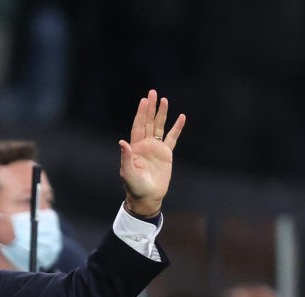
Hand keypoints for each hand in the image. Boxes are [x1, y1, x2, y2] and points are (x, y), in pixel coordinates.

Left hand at [119, 89, 185, 216]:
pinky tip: (181, 117)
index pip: (138, 126)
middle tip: (153, 92)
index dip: (141, 113)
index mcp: (135, 147)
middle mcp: (145, 145)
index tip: (144, 100)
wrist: (147, 197)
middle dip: (150, 108)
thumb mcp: (128, 173)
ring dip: (162, 114)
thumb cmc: (134, 187)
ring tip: (164, 100)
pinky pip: (172, 138)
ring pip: (159, 127)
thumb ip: (126, 157)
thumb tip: (122, 142)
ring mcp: (156, 148)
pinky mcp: (166, 154)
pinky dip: (177, 128)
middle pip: (148, 122)